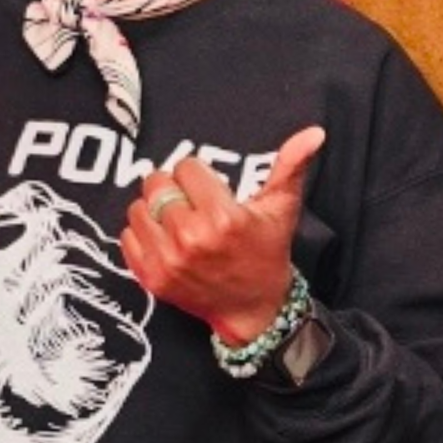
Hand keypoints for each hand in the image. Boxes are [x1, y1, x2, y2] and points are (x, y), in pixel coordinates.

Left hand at [122, 130, 325, 340]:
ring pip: (138, 208)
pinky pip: (127, 237)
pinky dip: (143, 234)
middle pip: (157, 184)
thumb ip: (292, 166)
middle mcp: (193, 239)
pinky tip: (166, 240)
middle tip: (191, 203)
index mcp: (224, 218)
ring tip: (177, 220)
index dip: (198, 175)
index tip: (210, 189)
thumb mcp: (281, 208)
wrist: (254, 309)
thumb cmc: (267, 253)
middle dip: (173, 188)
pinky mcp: (152, 279)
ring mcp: (169, 261)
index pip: (186, 168)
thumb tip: (314, 133)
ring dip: (155, 210)